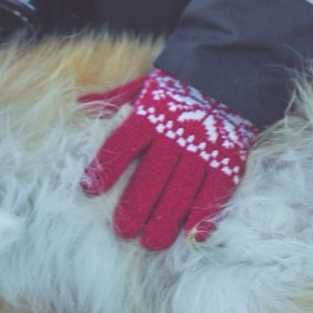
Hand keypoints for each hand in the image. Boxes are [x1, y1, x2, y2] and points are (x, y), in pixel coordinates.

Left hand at [79, 68, 257, 249]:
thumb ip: (116, 97)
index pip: (123, 143)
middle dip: (135, 205)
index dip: (106, 167)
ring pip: (181, 189)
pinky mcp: (227, 158)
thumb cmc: (180, 84)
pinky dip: (205, 213)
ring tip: (153, 242)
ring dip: (166, 218)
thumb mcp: (145, 84)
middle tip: (123, 231)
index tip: (89, 190)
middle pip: (151, 174)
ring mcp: (202, 148)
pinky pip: (215, 190)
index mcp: (151, 114)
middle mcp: (174, 133)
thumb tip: (80, 104)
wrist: (231, 70)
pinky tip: (193, 234)